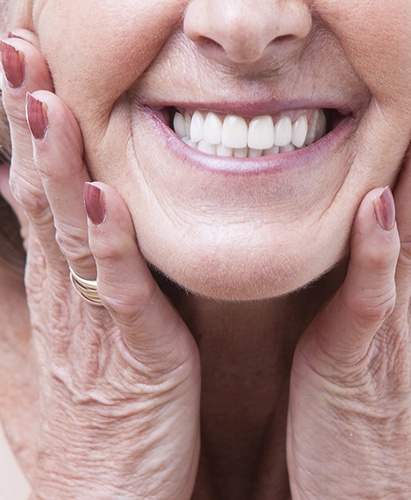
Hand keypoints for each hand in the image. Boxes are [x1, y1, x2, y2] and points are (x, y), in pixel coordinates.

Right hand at [1, 31, 199, 498]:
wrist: (108, 495)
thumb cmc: (103, 415)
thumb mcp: (87, 337)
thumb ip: (86, 281)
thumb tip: (79, 228)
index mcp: (61, 286)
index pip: (37, 194)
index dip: (30, 134)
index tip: (26, 76)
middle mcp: (66, 293)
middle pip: (41, 194)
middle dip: (29, 124)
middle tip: (18, 54)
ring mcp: (92, 321)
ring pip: (68, 229)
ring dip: (55, 165)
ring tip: (43, 100)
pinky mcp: (132, 352)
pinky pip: (117, 288)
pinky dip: (107, 242)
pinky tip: (101, 198)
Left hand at [287, 34, 410, 497]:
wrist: (366, 486)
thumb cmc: (358, 402)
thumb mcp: (365, 322)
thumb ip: (368, 272)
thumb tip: (368, 222)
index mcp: (403, 279)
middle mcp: (407, 290)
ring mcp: (388, 323)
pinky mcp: (357, 358)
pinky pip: (369, 295)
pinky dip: (375, 249)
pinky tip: (380, 204)